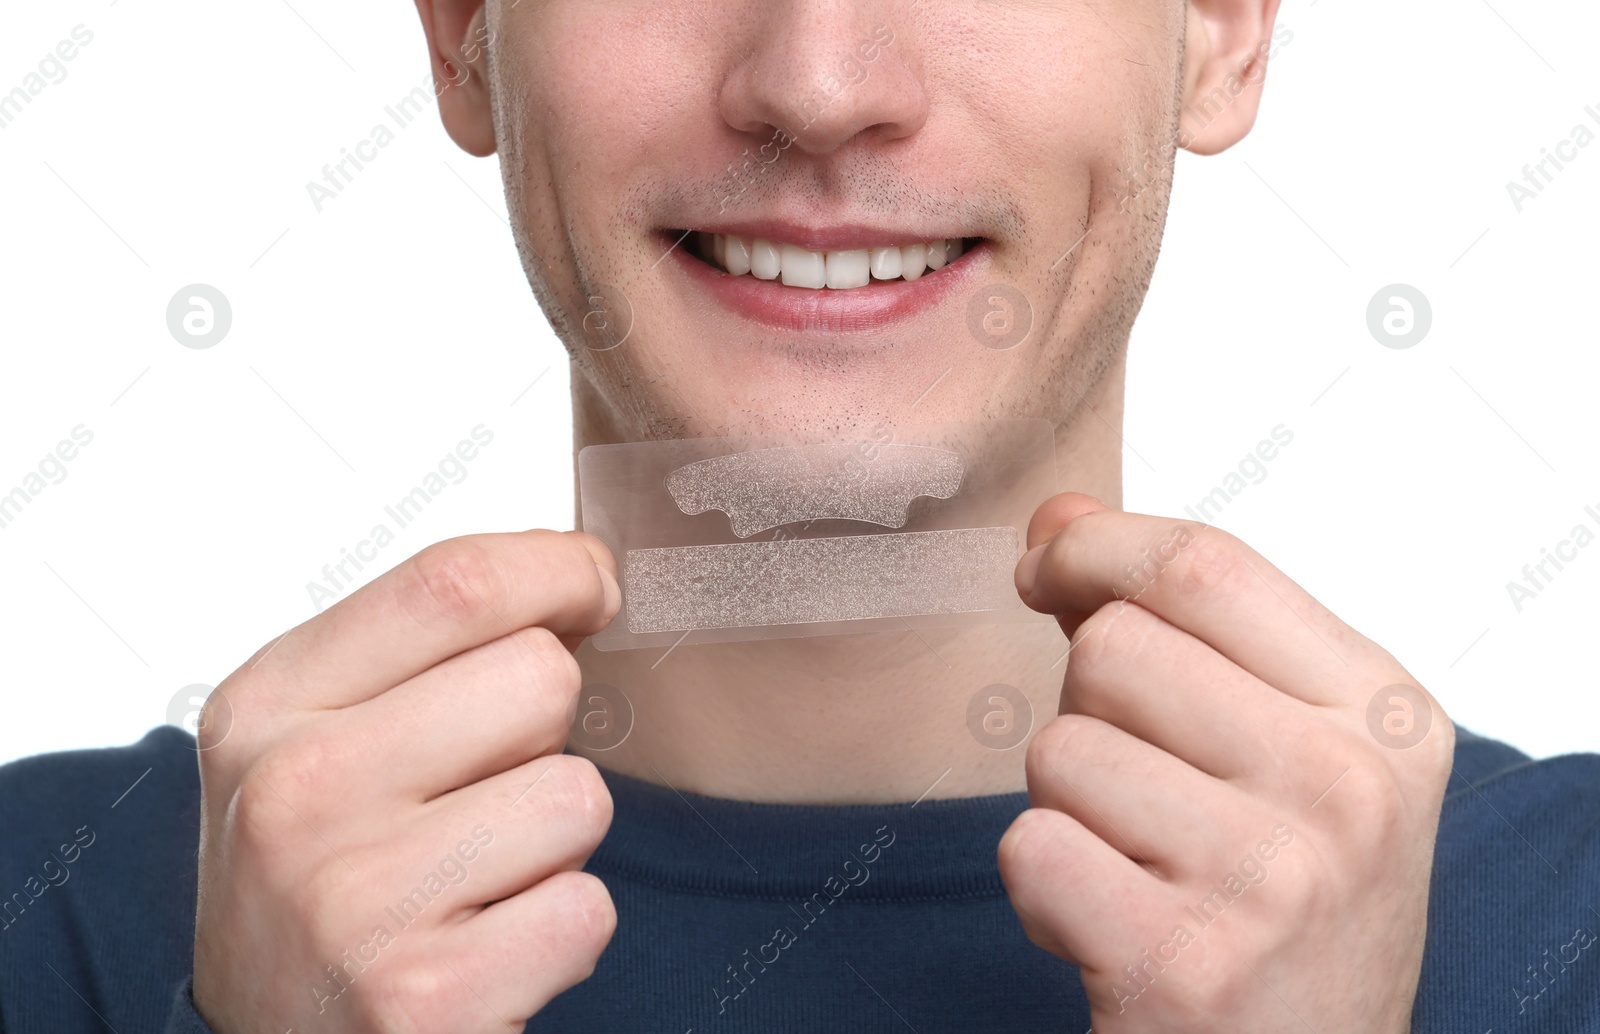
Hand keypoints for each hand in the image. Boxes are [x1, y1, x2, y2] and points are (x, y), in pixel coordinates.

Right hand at [192, 531, 620, 1032]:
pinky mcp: (426, 999)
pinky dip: (560, 934)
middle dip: (546, 732)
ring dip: (556, 844)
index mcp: (267, 707)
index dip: (558, 570)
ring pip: (579, 796)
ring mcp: (356, 901)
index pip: (454, 581)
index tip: (592, 588)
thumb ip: (423, 650)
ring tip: (478, 881)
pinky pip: (587, 910)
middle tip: (483, 794)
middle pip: (540, 676)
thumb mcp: (318, 740)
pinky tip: (486, 952)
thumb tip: (576, 572)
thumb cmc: (320, 880)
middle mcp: (296, 793)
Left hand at [998, 494, 1452, 1032]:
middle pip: (1114, 647)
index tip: (1045, 568)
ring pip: (1060, 747)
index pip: (1204, 563)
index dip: (1094, 546)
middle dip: (1088, 707)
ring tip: (1139, 864)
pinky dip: (1042, 885)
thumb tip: (1057, 513)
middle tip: (1142, 789)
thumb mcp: (1278, 744)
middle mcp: (1349, 788)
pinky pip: (1031, 847)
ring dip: (1067, 805)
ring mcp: (1275, 881)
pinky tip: (1110, 924)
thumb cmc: (1282, 896)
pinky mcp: (1186, 967)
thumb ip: (1173, 619)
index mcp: (1384, 710)